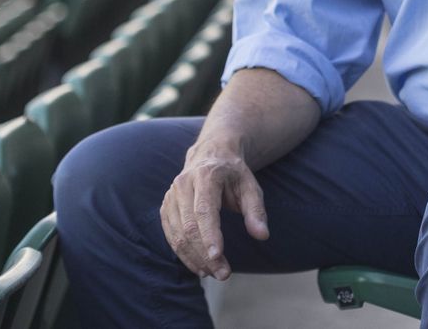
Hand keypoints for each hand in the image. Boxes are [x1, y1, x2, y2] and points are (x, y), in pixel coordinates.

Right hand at [160, 142, 269, 279]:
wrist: (210, 154)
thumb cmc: (233, 173)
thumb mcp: (250, 185)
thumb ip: (256, 210)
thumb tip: (262, 235)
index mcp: (206, 175)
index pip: (204, 210)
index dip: (209, 236)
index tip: (218, 258)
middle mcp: (184, 184)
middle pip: (190, 226)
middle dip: (204, 254)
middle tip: (223, 274)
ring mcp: (171, 195)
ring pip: (178, 234)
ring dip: (193, 258)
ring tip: (212, 273)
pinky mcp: (166, 206)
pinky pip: (170, 235)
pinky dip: (183, 253)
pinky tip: (198, 266)